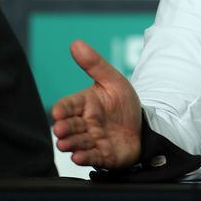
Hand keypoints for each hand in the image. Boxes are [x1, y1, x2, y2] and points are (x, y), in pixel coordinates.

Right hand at [52, 40, 141, 168]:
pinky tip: (79, 156)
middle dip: (63, 129)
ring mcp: (92, 140)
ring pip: (77, 142)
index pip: (68, 105)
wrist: (143, 126)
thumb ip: (94, 64)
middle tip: (60, 130)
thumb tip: (75, 43)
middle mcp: (85, 123)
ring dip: (71, 144)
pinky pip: (91, 157)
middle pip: (69, 126)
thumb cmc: (123, 103)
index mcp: (85, 104)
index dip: (62, 109)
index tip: (57, 111)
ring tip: (67, 144)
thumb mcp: (113, 81)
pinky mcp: (101, 155)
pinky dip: (84, 157)